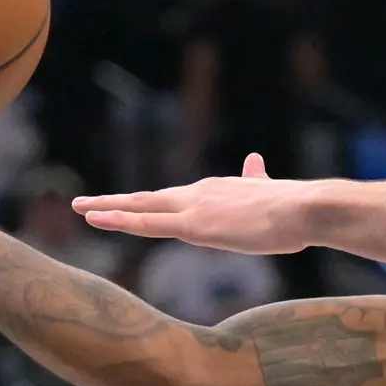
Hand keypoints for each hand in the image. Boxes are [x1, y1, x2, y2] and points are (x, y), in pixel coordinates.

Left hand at [74, 154, 313, 252]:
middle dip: (116, 201)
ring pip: (141, 208)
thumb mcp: (269, 191)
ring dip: (109, 209)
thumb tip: (255, 159)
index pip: (176, 199)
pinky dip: (121, 220)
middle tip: (86, 204)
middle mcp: (200, 193)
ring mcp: (194, 208)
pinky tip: (100, 219)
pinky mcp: (194, 226)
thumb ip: (256, 179)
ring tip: (82, 210)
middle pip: (149, 199)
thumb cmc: (294, 208)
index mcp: (218, 190)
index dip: (149, 203)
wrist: (304, 208)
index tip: (129, 205)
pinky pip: (148, 224)